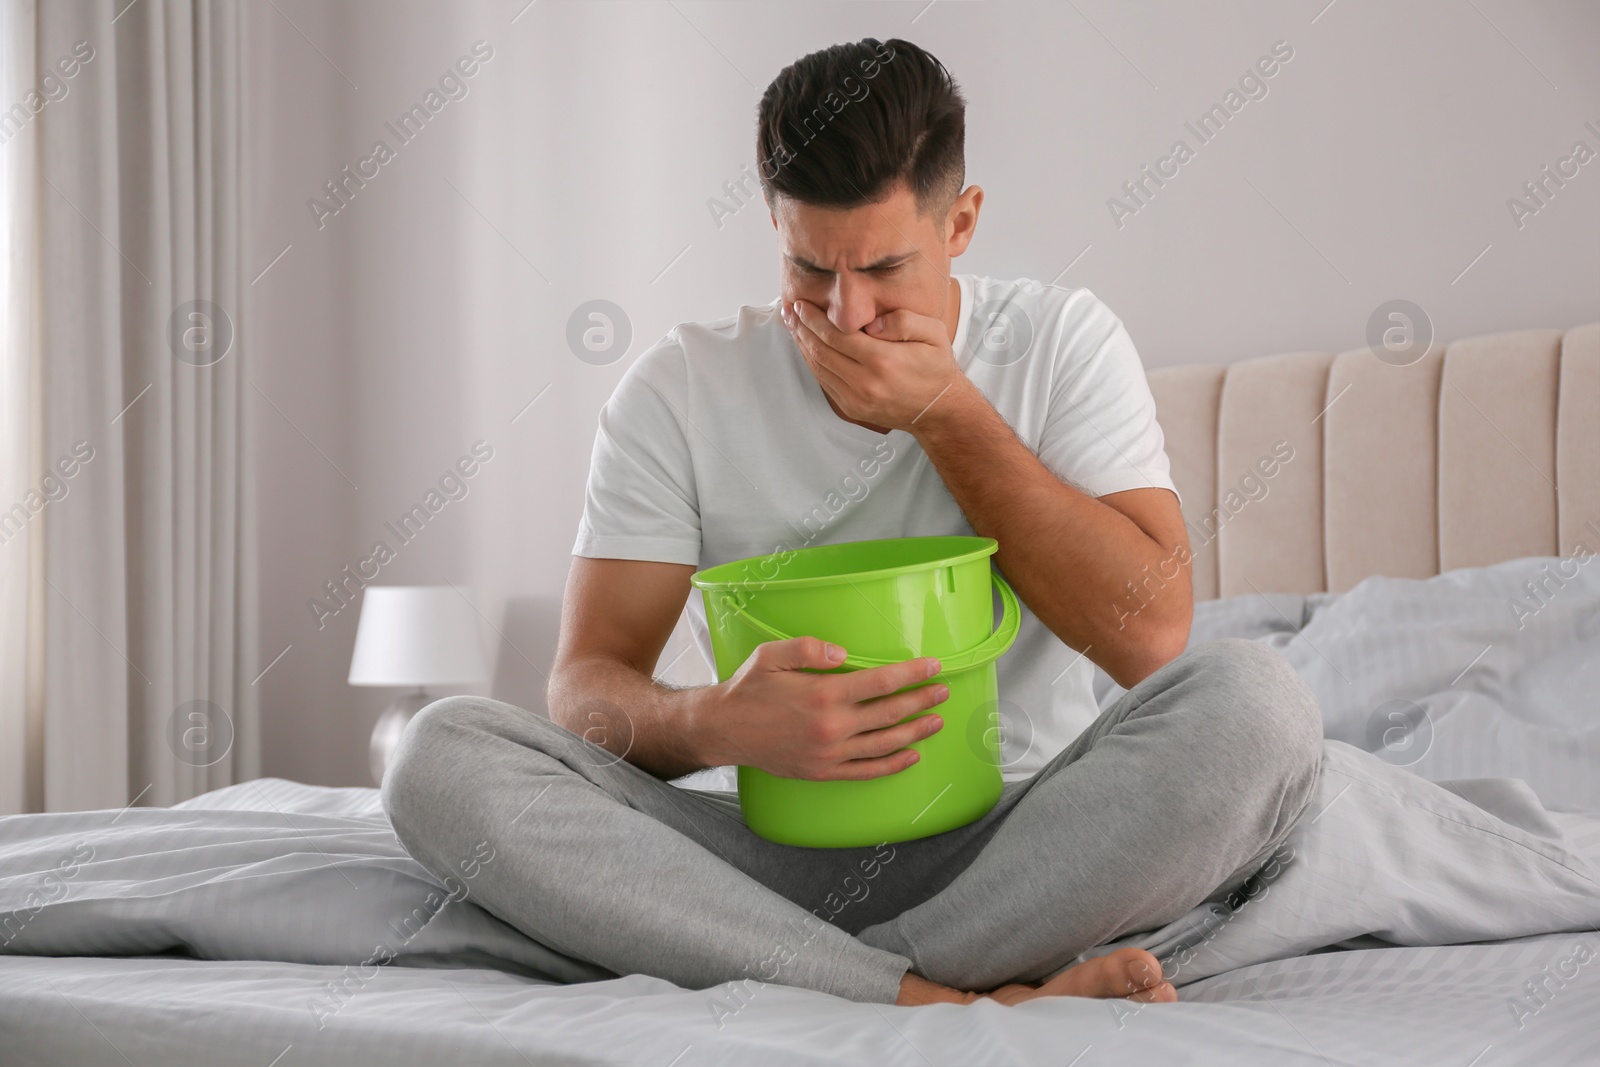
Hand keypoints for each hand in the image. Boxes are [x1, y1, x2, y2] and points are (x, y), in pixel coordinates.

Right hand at [694, 636, 948, 780]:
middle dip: (921, 701)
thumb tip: (842, 653)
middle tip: (943, 691)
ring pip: (885, 744)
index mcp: (823, 694)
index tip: (933, 666)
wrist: (725, 729)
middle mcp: (832, 726)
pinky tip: (911, 756)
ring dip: (916, 732)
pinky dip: (893, 765)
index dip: (912, 674)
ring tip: (937, 720)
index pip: (881, 683)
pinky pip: (867, 771)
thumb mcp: (770, 656)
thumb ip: (807, 648)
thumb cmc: (749, 688)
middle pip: (890, 714)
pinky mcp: (824, 772)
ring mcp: (830, 754)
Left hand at [780, 298, 973, 431]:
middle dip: (801, 328)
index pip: (836, 334)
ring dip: (802, 344)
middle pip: (821, 350)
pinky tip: (807, 346)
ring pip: (818, 367)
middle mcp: (865, 382)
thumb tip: (871, 323)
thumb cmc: (936, 366)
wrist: (939, 408)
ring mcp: (856, 399)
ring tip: (792, 324)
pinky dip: (812, 362)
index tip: (801, 304)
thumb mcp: (933, 333)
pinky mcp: (851, 408)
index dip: (814, 318)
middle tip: (788, 310)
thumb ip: (903, 320)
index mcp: (883, 360)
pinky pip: (824, 381)